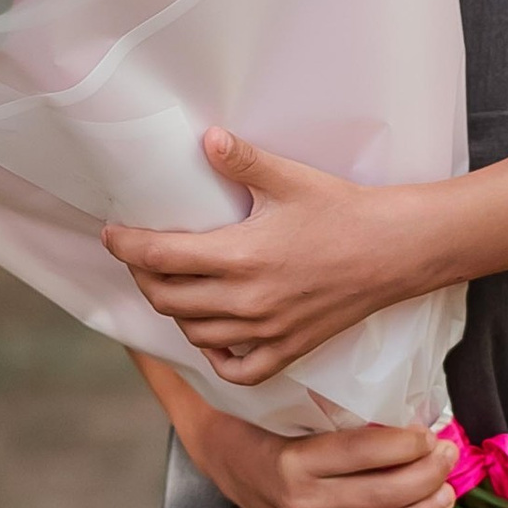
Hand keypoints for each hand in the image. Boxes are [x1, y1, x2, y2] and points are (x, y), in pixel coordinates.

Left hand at [106, 133, 427, 387]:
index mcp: (240, 256)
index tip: (113, 235)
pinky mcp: (289, 349)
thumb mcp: (290, 179)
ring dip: (175, 312)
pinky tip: (214, 335)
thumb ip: (242, 160)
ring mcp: (267, 331)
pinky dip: (216, 356)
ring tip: (175, 287)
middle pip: (167, 300)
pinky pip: (237, 369)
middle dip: (143, 278)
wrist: (395, 250)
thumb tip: (206, 138)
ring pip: (195, 333)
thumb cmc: (343, 211)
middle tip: (141, 258)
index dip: (127, 246)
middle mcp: (247, 300)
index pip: (160, 258)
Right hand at [181, 409, 455, 507]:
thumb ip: (344, 416)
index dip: (409, 444)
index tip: (429, 433)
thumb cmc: (263, 421)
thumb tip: (409, 421)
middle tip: (448, 456)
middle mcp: (300, 501)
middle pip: (382, 496)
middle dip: (428, 475)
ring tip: (445, 495)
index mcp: (296, 460)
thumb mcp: (296, 407)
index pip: (366, 453)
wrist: (220, 452)